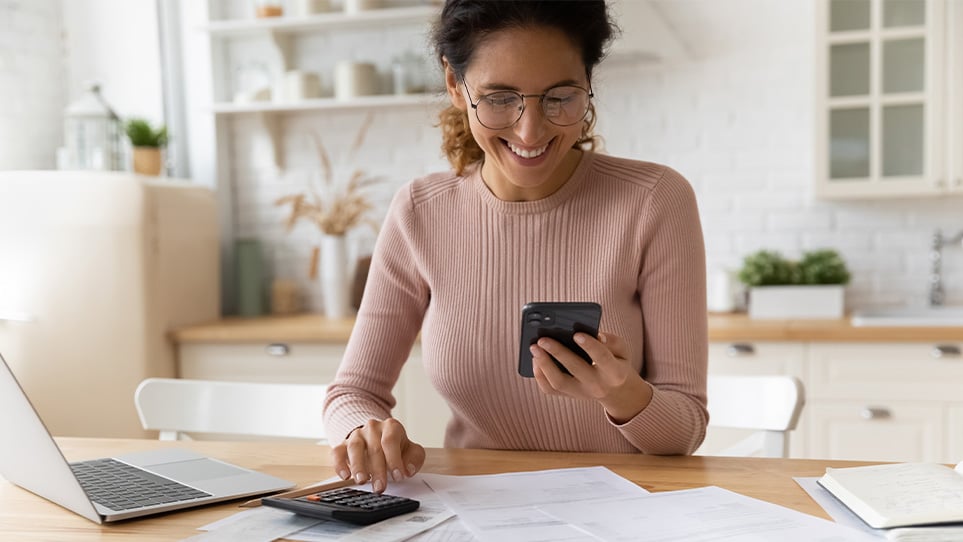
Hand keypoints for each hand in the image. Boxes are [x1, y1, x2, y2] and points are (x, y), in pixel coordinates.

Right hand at [330, 418, 425, 493]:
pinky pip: (337, 452)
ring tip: (362, 481)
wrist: (378, 437)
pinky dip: (339, 464)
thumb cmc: (396, 447)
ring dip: (358, 466)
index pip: (390, 440)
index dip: (394, 459)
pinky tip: (345, 476)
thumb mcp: (411, 451)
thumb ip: (414, 459)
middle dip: (378, 470)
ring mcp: (356, 435)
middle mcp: (372, 428)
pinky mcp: (343, 444)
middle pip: (374, 448)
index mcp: (391, 426)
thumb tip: (408, 470)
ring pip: (355, 447)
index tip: (398, 476)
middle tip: (380, 487)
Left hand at [531, 332, 652, 422]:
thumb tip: (595, 335)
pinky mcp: (568, 396)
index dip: (590, 346)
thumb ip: (612, 341)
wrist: (615, 391)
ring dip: (544, 364)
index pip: (602, 358)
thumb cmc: (616, 362)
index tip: (576, 334)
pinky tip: (535, 359)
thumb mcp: (622, 350)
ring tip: (534, 347)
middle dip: (558, 352)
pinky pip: (549, 389)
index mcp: (614, 373)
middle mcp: (597, 386)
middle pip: (575, 369)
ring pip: (558, 382)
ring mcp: (581, 393)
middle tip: (543, 339)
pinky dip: (539, 374)